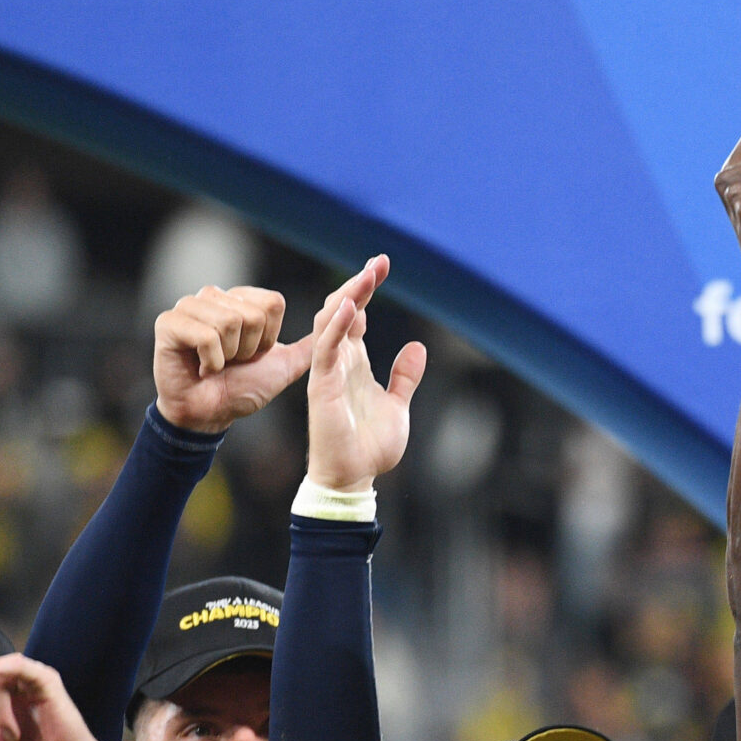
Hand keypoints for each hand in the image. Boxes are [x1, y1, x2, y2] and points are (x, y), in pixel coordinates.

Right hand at [152, 285, 311, 434]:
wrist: (210, 414)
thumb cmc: (243, 388)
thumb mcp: (285, 365)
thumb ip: (313, 344)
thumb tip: (342, 321)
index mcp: (240, 299)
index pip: (273, 304)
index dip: (270, 338)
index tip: (253, 354)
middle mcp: (213, 296)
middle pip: (253, 314)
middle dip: (249, 348)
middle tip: (231, 361)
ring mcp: (188, 306)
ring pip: (230, 322)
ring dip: (229, 356)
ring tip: (215, 363)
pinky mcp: (168, 322)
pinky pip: (205, 336)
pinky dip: (210, 361)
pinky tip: (200, 367)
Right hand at [303, 256, 424, 493]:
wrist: (354, 479)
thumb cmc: (370, 447)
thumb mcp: (398, 406)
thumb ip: (405, 377)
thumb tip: (417, 347)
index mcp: (355, 362)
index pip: (355, 315)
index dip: (366, 289)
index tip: (381, 265)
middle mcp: (339, 361)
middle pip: (341, 310)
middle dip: (358, 284)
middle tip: (378, 261)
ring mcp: (328, 371)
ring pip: (330, 322)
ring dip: (348, 297)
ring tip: (368, 274)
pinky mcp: (323, 386)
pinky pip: (326, 349)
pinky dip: (336, 327)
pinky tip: (348, 307)